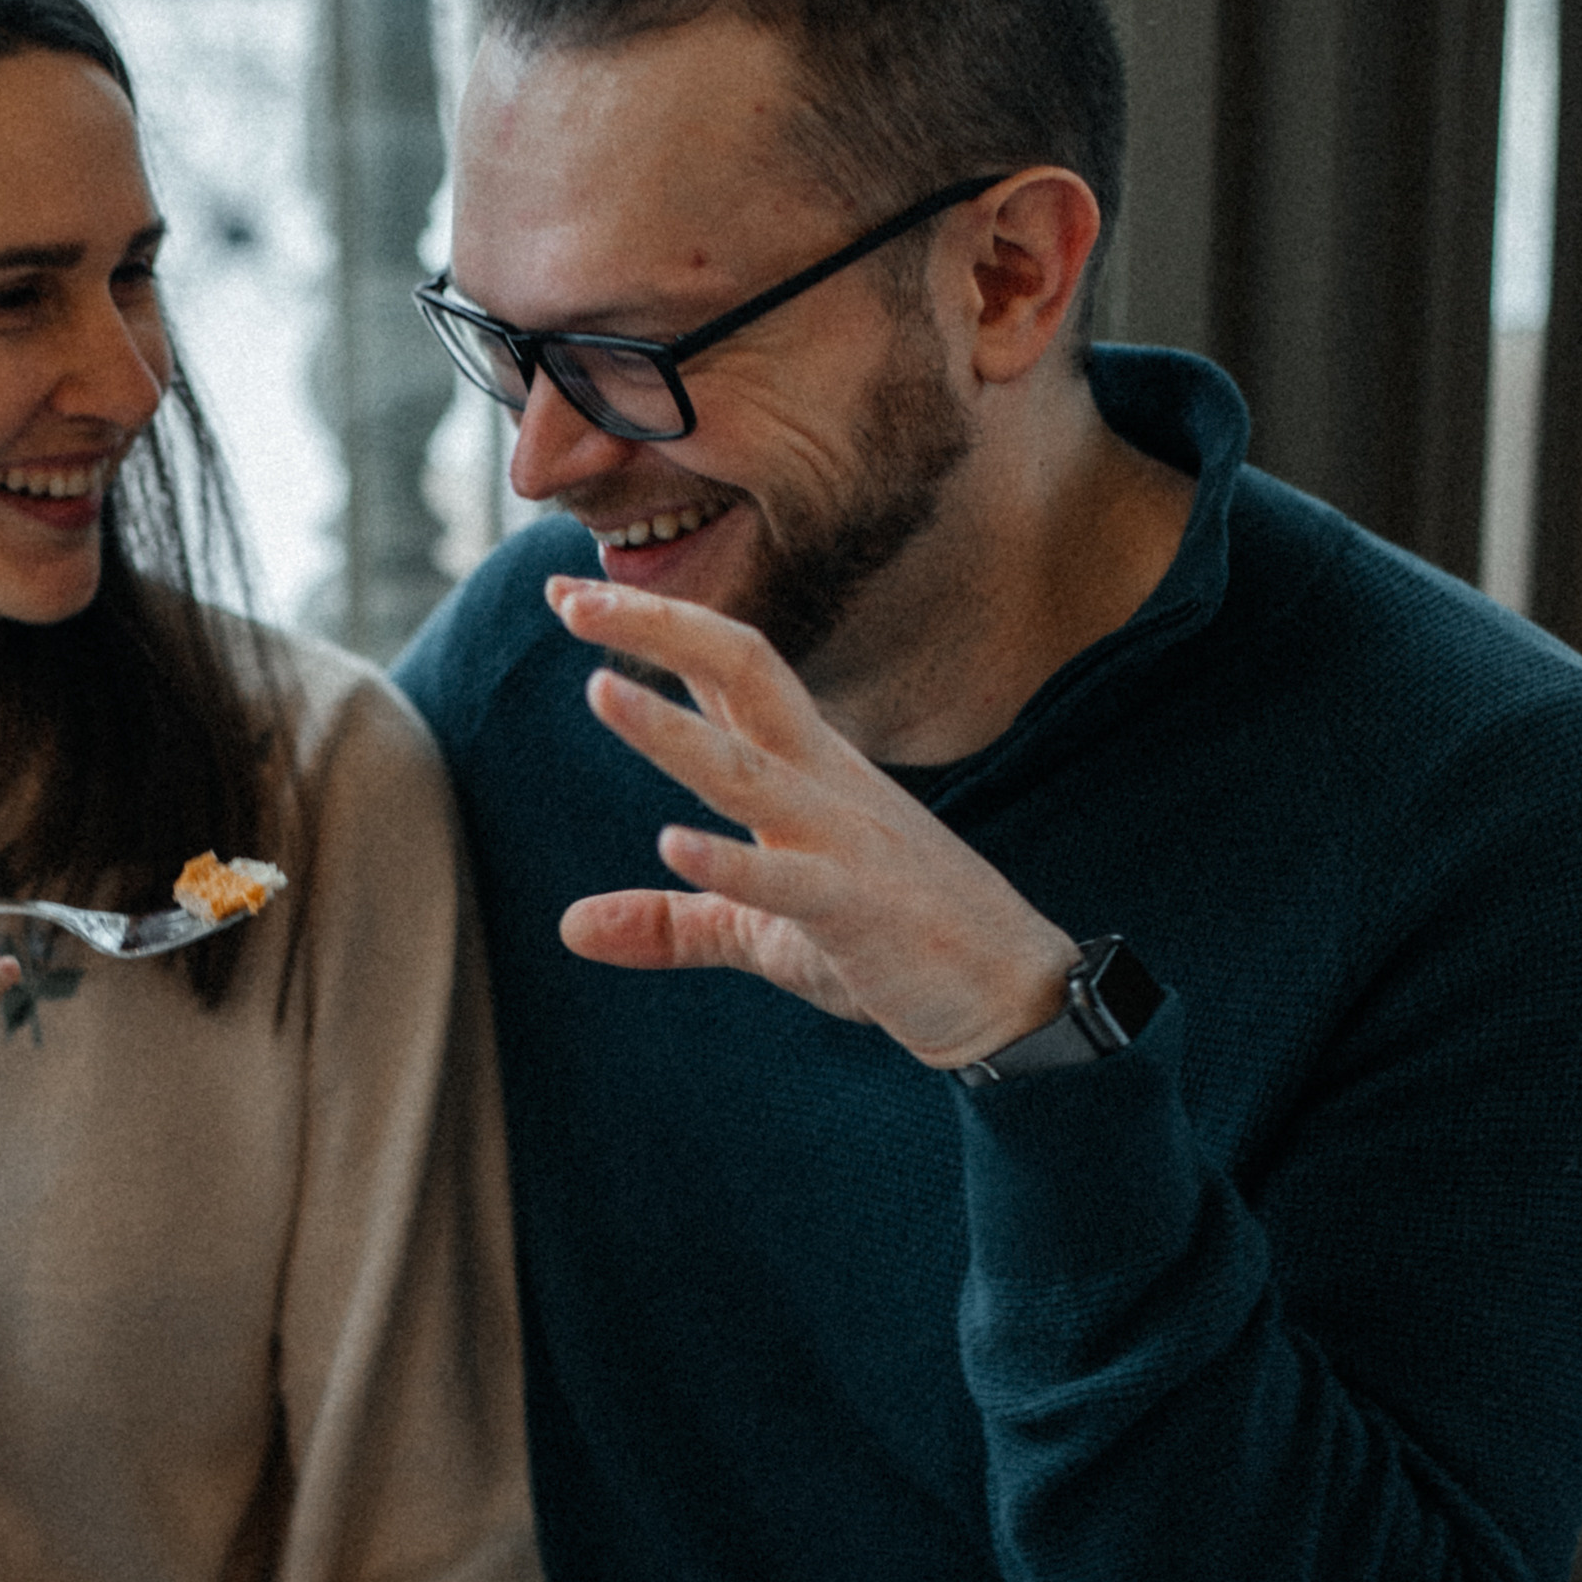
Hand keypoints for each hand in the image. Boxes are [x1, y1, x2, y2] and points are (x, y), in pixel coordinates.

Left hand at [547, 576, 1080, 1068]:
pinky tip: (672, 844)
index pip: (723, 673)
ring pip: (746, 770)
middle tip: (571, 596)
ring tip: (598, 688)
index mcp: (806, 768)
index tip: (567, 591)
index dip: (652, 625)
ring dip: (670, 732)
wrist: (1014, 991)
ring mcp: (843, 840)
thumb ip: (670, 922)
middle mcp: (823, 782)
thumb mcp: (762, 931)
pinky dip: (731, 862)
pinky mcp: (858, 909)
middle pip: (742, 673)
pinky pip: (788, 881)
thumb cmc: (893, 944)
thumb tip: (567, 928)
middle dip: (661, 626)